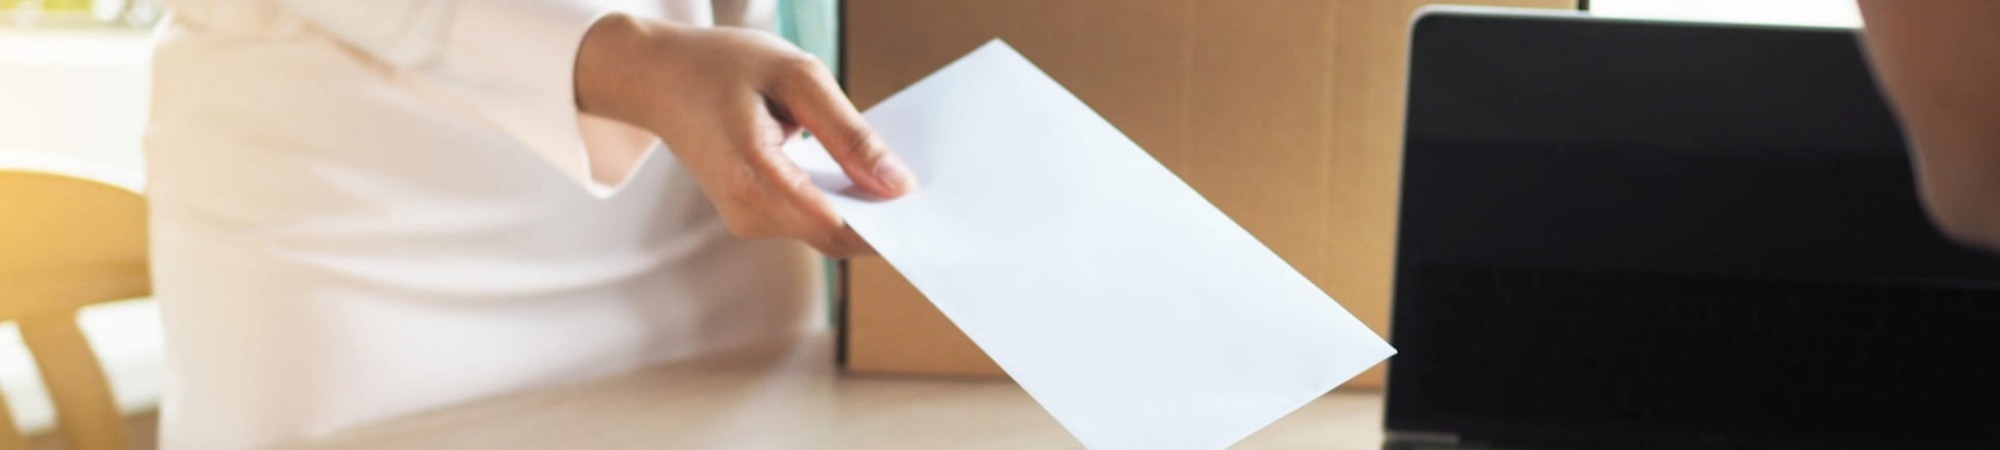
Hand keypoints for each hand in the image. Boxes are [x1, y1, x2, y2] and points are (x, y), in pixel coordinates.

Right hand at [574, 13, 913, 256]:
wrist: (656, 77)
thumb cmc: (723, 65)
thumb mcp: (796, 77)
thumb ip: (849, 132)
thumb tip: (897, 183)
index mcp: (753, 175)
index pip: (836, 226)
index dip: (886, 224)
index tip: (925, 204)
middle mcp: (746, 211)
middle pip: (835, 238)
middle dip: (880, 220)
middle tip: (919, 185)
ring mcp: (745, 219)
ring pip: (824, 234)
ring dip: (860, 210)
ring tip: (887, 169)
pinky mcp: (749, 216)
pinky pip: (808, 221)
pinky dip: (837, 202)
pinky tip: (852, 170)